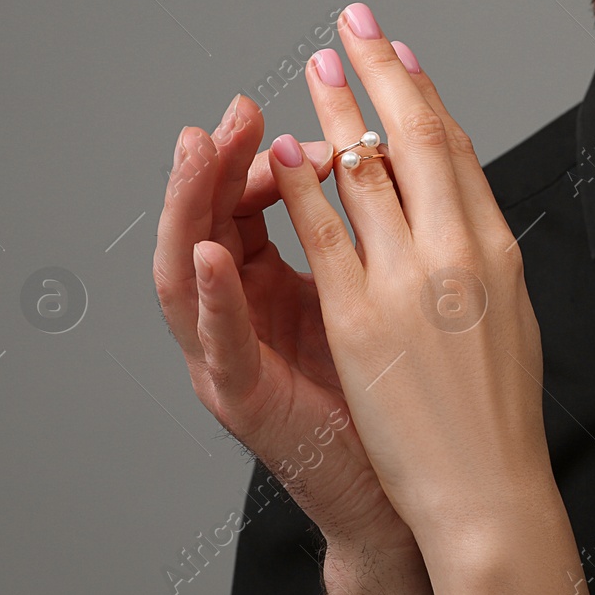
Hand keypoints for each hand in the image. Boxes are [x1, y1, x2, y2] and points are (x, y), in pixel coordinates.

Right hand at [152, 95, 435, 594]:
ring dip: (191, 207)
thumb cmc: (394, 398)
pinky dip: (213, 296)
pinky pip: (220, 341)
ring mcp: (231, 358)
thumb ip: (360, 229)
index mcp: (271, 286)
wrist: (407, 494)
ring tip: (201, 150)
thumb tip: (377, 148)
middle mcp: (240, 317)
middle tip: (232, 111)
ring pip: (188, 271)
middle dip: (214, 161)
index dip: (254, 147)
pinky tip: (217, 253)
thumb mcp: (374, 293)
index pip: (247, 200)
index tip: (276, 100)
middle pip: (207, 223)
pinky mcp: (244, 400)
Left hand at [266, 3, 594, 594]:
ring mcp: (409, 280)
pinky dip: (303, 184)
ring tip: (315, 67)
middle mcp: (460, 251)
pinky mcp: (360, 316)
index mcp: (497, 248)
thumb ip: (479, 252)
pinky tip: (284, 151)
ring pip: (366, 170)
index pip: (456, 149)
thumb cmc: (498, 408)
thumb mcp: (507, 313)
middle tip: (355, 23)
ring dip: (336, 111)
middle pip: (415, 138)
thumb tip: (461, 199)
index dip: (425, 92)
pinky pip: (324, 232)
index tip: (401, 52)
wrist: (487, 485)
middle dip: (381, 72)